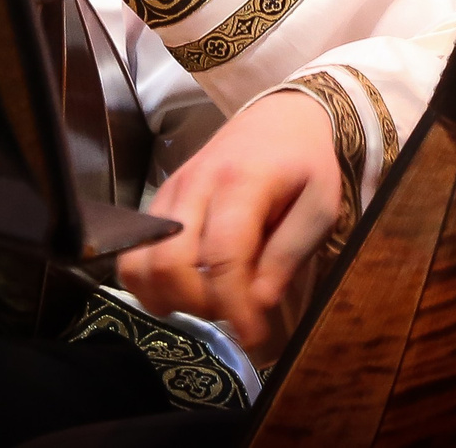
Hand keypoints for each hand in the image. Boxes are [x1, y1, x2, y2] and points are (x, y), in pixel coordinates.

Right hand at [116, 90, 343, 361]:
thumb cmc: (305, 165)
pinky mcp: (157, 201)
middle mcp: (195, 186)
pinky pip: (134, 254)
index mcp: (242, 182)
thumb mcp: (320, 206)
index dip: (233, 305)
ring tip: (209, 300)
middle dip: (198, 304)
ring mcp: (169, 193)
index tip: (253, 336)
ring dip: (169, 298)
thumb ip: (289, 254)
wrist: (280, 118)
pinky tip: (186, 287)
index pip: (222, 256)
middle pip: (168, 264)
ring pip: (140, 264)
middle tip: (232, 311)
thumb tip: (257, 304)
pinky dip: (152, 284)